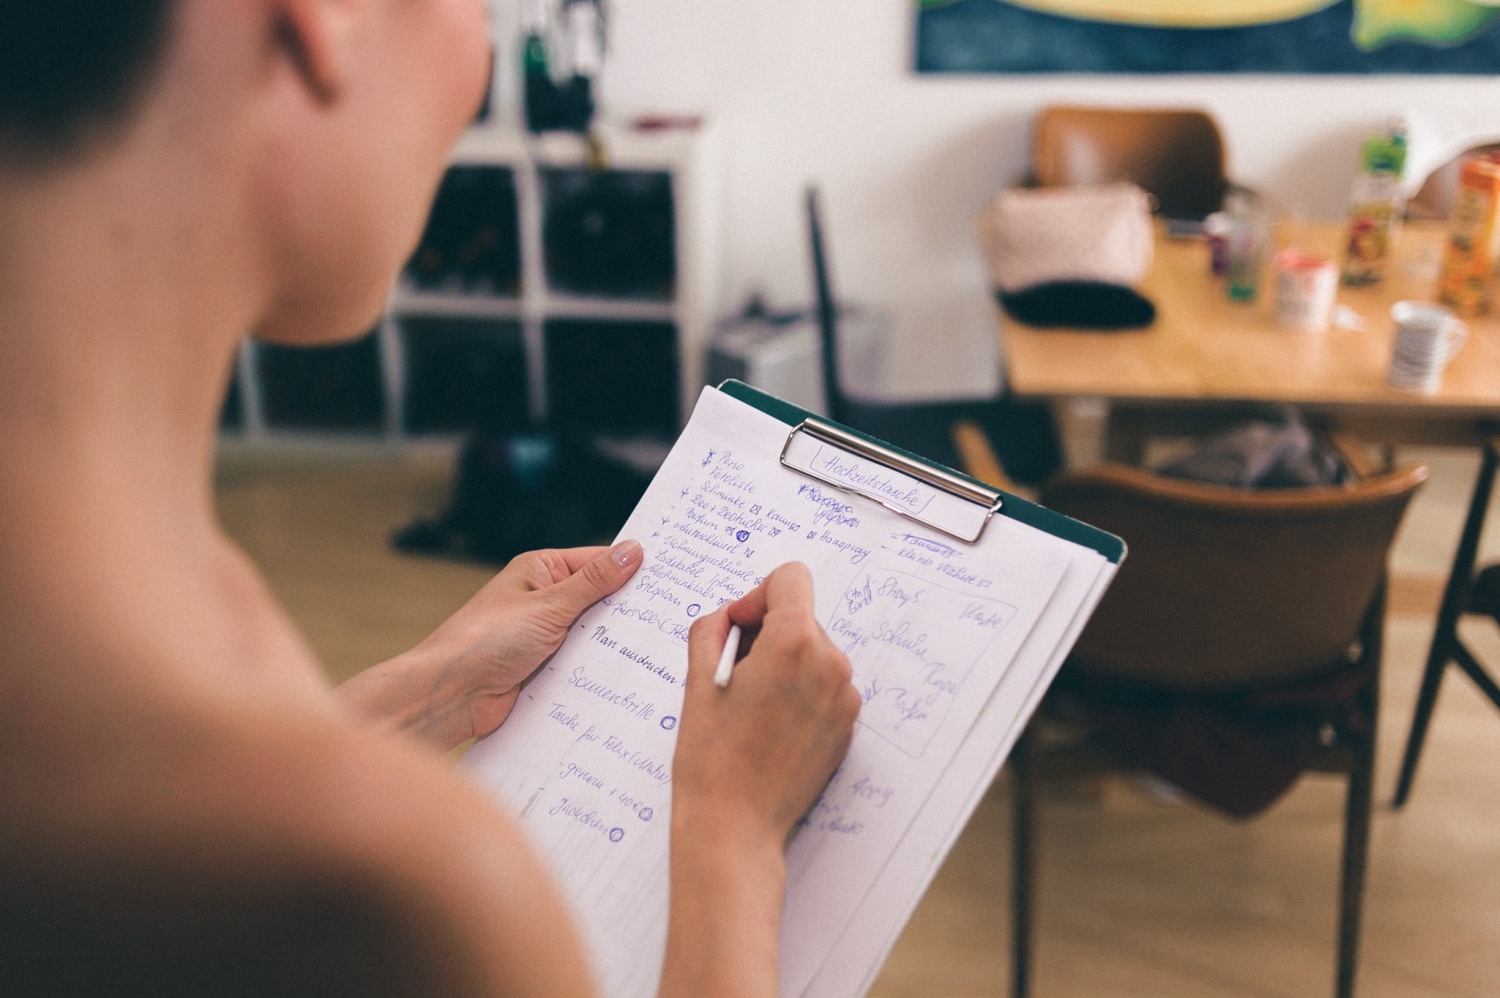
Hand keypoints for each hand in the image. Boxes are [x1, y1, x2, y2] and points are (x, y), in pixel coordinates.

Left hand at [337, 540, 641, 748]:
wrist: (450, 696)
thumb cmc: (485, 640)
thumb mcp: (549, 606)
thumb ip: (594, 582)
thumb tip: (632, 551)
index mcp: (540, 572)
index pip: (597, 562)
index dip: (632, 570)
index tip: (671, 578)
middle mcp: (543, 601)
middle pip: (599, 600)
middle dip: (628, 610)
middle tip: (674, 615)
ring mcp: (545, 637)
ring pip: (593, 635)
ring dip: (614, 643)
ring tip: (658, 647)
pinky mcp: (545, 669)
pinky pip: (582, 664)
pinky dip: (599, 669)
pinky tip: (628, 675)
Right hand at [660, 562, 859, 997]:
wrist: (735, 829)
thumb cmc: (710, 760)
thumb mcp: (697, 682)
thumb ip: (712, 629)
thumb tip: (728, 615)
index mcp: (794, 643)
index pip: (791, 578)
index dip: (757, 595)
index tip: (738, 628)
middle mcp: (830, 664)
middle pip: (801, 616)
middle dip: (767, 632)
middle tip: (734, 675)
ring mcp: (844, 698)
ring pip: (813, 651)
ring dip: (783, 663)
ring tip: (750, 706)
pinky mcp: (847, 725)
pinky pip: (824, 684)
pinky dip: (799, 691)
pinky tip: (769, 726)